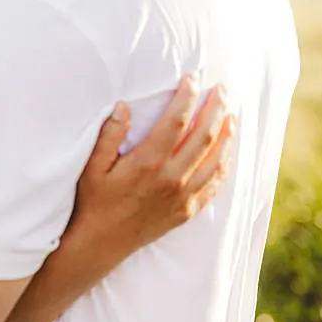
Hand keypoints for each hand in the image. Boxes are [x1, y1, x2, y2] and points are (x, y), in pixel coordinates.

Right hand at [68, 76, 233, 260]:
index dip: (187, 97)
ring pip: (216, 158)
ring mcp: (183, 195)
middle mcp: (170, 177)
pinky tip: (227, 151)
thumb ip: (108, 135)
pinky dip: (225, 163)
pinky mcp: (188, 210)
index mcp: (147, 162)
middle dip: (215, 108)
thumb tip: (124, 106)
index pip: (176, 121)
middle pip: (204, 135)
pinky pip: (215, 183)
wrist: (100, 243)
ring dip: (227, 134)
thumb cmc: (92, 202)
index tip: (192, 79)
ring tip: (231, 114)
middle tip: (222, 89)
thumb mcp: (91, 167)